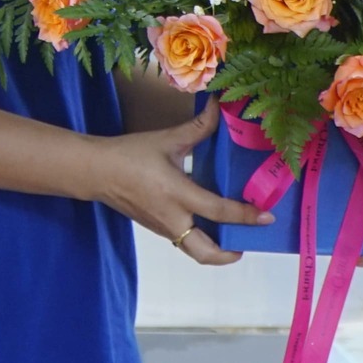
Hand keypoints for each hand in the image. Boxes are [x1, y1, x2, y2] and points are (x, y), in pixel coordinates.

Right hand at [86, 101, 266, 266]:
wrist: (96, 171)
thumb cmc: (130, 155)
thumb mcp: (166, 139)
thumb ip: (197, 128)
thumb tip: (219, 107)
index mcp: (178, 194)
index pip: (220, 211)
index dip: (246, 215)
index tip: (266, 217)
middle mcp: (173, 218)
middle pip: (206, 252)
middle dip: (230, 254)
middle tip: (246, 243)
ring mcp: (163, 227)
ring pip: (194, 251)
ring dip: (215, 250)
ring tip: (230, 236)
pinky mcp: (156, 228)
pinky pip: (183, 241)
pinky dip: (200, 239)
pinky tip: (206, 223)